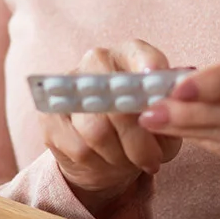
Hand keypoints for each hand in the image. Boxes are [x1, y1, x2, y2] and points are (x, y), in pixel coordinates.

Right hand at [41, 40, 182, 218]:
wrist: (105, 156)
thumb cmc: (141, 132)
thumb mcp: (165, 125)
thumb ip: (170, 116)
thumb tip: (167, 112)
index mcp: (128, 55)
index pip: (138, 53)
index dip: (149, 66)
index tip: (157, 83)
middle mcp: (96, 62)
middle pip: (115, 99)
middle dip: (137, 138)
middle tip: (151, 160)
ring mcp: (68, 87)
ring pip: (96, 130)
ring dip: (119, 156)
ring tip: (130, 162)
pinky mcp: (49, 117)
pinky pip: (80, 148)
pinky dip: (99, 164)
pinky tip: (107, 163)